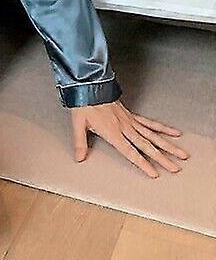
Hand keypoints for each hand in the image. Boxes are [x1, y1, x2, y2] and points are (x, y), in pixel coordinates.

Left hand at [70, 100, 188, 177]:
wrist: (89, 86)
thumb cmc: (84, 104)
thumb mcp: (78, 124)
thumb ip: (80, 143)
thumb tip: (79, 158)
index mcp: (112, 132)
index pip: (130, 151)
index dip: (142, 163)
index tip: (154, 173)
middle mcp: (125, 127)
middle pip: (147, 145)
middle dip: (162, 158)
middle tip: (175, 168)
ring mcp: (130, 121)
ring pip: (153, 135)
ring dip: (168, 145)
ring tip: (181, 154)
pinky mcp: (132, 115)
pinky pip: (150, 123)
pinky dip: (163, 128)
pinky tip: (174, 132)